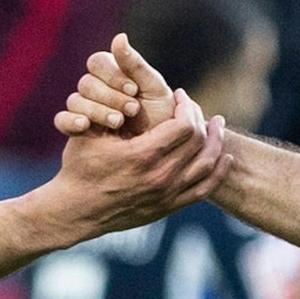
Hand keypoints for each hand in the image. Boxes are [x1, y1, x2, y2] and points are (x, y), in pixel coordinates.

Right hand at [49, 91, 229, 236]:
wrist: (76, 211)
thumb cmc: (80, 168)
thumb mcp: (91, 133)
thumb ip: (113, 110)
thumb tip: (133, 87)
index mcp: (143, 154)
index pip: (184, 124)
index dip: (186, 106)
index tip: (180, 95)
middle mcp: (161, 176)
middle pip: (199, 140)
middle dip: (200, 118)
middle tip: (193, 107)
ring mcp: (168, 194)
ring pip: (208, 163)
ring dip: (216, 141)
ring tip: (216, 125)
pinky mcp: (169, 207)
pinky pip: (205, 188)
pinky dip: (218, 171)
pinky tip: (223, 156)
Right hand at [55, 33, 176, 136]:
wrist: (156, 158)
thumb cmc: (160, 121)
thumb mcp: (155, 92)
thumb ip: (137, 65)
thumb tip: (119, 36)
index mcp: (114, 74)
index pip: (97, 62)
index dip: (114, 75)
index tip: (134, 90)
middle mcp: (96, 89)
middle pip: (86, 82)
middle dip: (111, 96)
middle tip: (132, 109)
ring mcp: (83, 109)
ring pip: (74, 99)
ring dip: (97, 110)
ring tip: (118, 123)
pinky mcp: (75, 129)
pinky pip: (61, 119)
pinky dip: (71, 120)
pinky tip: (85, 126)